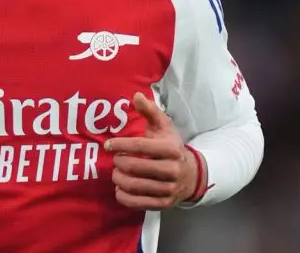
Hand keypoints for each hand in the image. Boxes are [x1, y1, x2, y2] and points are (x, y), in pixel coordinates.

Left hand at [104, 93, 202, 209]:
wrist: (191, 175)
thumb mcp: (164, 128)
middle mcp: (172, 169)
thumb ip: (150, 111)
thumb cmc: (171, 148)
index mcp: (171, 149)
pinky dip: (123, 196)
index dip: (121, 145)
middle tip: (115, 160)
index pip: (140, 146)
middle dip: (118, 163)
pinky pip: (137, 203)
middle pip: (134, 167)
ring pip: (134, 186)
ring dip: (118, 179)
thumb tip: (136, 95)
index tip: (108, 145)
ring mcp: (169, 188)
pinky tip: (120, 188)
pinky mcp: (164, 203)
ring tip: (116, 173)